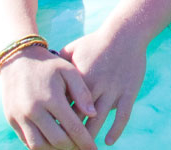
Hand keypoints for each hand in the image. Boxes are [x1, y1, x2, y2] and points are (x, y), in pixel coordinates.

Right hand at [0, 45, 96, 149]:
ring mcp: (20, 117)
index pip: (72, 127)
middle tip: (82, 148)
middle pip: (56, 140)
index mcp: (51, 98)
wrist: (18, 59)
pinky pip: (27, 140)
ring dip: (55, 149)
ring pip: (39, 146)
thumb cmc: (49, 65)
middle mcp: (34, 110)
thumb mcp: (69, 71)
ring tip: (68, 146)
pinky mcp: (11, 120)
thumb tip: (94, 115)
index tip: (94, 149)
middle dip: (72, 147)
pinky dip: (40, 145)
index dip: (85, 141)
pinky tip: (52, 142)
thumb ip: (82, 92)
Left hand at [60, 29, 146, 146]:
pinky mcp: (129, 92)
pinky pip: (123, 116)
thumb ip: (57, 67)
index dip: (56, 123)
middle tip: (66, 148)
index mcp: (78, 79)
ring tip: (85, 149)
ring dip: (90, 137)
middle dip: (71, 136)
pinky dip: (116, 130)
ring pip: (99, 121)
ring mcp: (113, 90)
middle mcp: (95, 87)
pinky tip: (108, 141)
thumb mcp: (73, 50)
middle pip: (79, 119)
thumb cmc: (96, 42)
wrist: (125, 33)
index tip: (51, 134)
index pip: (62, 108)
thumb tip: (41, 77)